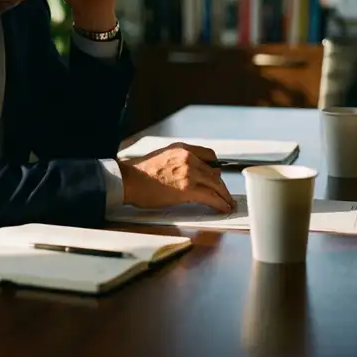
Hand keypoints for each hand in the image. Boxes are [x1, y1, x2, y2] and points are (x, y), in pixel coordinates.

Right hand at [120, 143, 235, 212]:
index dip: (215, 168)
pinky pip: (211, 197)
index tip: (217, 176)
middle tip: (224, 193)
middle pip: (215, 172)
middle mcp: (188, 158)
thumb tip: (183, 174)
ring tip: (228, 203)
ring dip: (224, 195)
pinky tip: (223, 208)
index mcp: (181, 149)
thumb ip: (176, 162)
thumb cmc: (138, 173)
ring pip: (216, 184)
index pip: (209, 155)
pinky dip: (220, 203)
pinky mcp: (188, 189)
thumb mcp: (161, 158)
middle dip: (221, 185)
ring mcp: (189, 172)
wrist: (128, 179)